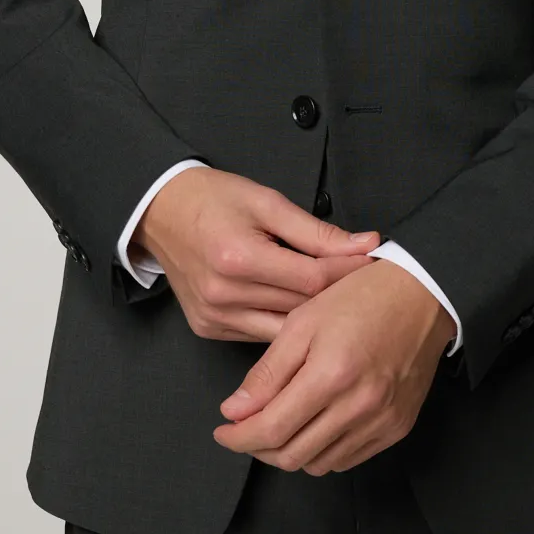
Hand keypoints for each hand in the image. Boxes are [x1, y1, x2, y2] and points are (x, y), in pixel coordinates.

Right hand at [132, 166, 380, 341]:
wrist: (160, 211)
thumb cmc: (212, 199)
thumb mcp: (266, 202)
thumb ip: (316, 231)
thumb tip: (365, 244)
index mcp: (239, 258)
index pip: (312, 279)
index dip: (348, 273)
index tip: (374, 266)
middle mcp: (224, 295)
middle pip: (301, 308)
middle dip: (336, 296)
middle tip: (367, 287)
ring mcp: (214, 317)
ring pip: (284, 332)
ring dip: (312, 318)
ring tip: (340, 305)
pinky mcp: (209, 329)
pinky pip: (260, 335)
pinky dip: (283, 324)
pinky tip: (302, 314)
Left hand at [211, 257, 454, 474]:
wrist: (422, 295)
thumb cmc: (360, 298)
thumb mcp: (303, 322)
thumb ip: (267, 372)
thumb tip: (234, 411)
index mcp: (330, 375)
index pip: (271, 430)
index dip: (239, 438)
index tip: (223, 431)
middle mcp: (358, 407)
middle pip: (292, 455)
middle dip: (259, 448)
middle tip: (245, 429)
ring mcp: (381, 422)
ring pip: (319, 463)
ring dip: (290, 451)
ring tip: (279, 424)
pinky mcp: (397, 428)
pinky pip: (348, 459)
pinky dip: (322, 451)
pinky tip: (314, 426)